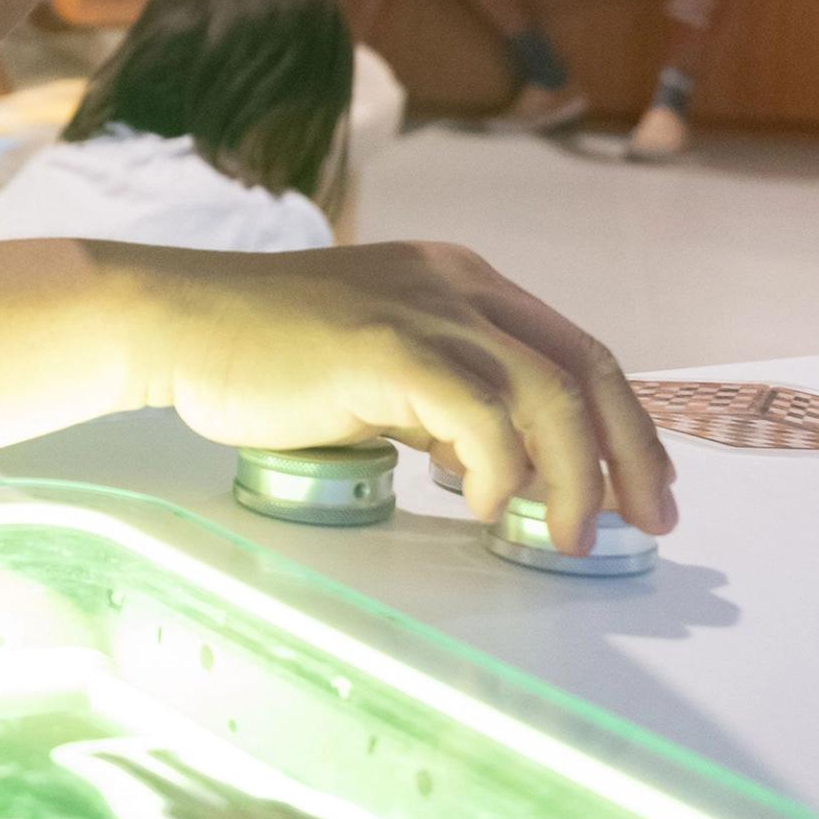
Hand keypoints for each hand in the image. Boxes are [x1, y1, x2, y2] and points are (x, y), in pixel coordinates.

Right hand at [152, 240, 675, 552]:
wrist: (173, 322)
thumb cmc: (260, 355)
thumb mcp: (377, 369)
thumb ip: (440, 401)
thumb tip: (500, 465)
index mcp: (462, 282)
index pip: (576, 350)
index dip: (624, 425)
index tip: (641, 489)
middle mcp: (458, 284)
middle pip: (585, 367)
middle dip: (628, 454)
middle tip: (646, 523)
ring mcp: (423, 309)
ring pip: (547, 392)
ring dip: (573, 476)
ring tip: (566, 536)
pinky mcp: (385, 345)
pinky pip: (478, 415)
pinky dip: (498, 469)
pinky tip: (482, 507)